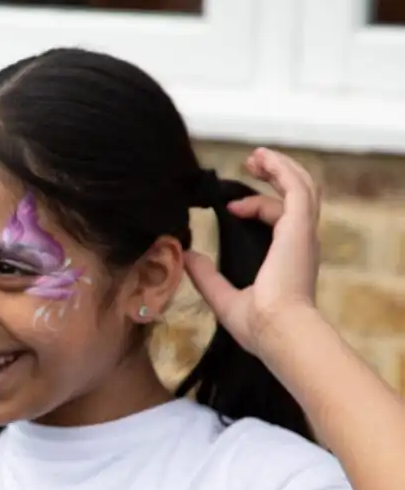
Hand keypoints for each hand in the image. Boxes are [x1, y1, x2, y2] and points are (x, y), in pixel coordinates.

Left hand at [183, 147, 322, 356]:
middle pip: (299, 196)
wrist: (278, 331)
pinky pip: (295, 188)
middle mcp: (302, 243)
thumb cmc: (259, 326)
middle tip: (251, 165)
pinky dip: (280, 170)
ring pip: (301, 186)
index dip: (257, 207)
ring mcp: (302, 234)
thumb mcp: (224, 297)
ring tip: (254, 157)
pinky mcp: (298, 227)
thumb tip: (187, 257)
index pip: (282, 219)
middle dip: (276, 176)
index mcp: (290, 258)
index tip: (230, 209)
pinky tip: (260, 160)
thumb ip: (207, 276)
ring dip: (279, 167)